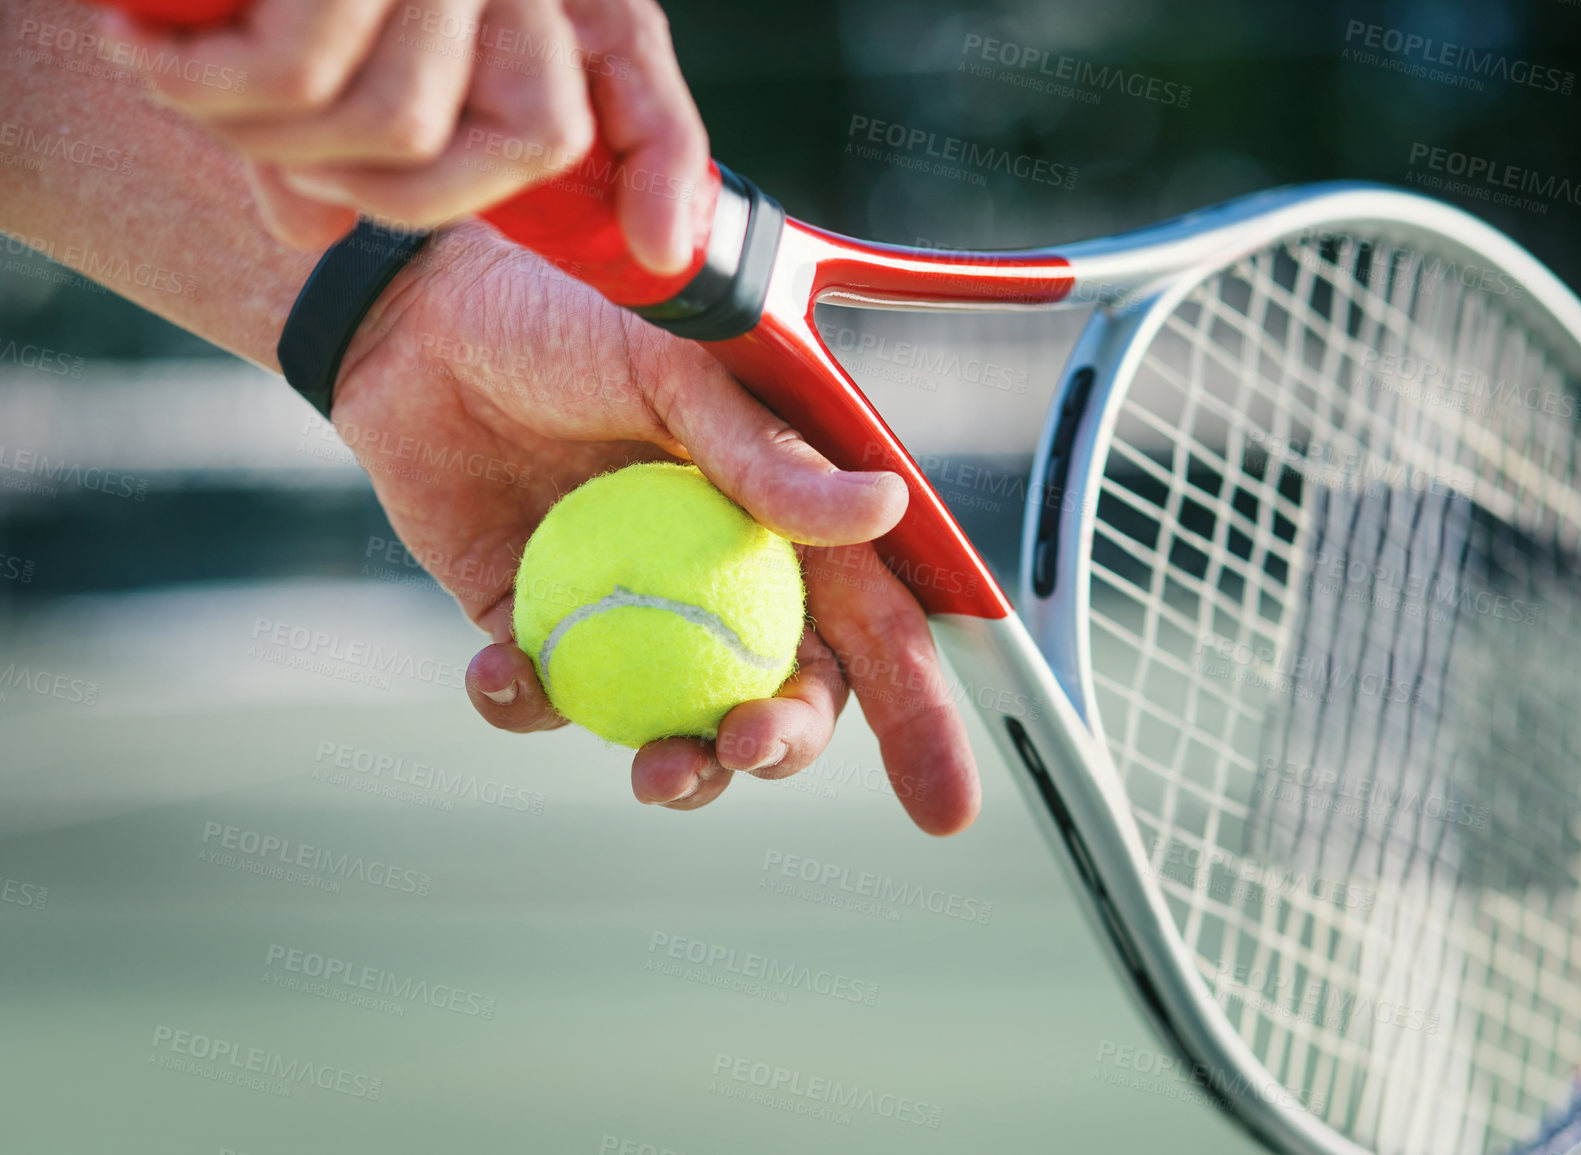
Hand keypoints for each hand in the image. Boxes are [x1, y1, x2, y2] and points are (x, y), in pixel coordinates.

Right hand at [100, 0, 706, 273]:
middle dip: (392, 190)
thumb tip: (307, 230)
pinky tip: (148, 50)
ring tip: (189, 82)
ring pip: (407, 122)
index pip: (632, 70)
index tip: (659, 249)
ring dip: (282, 140)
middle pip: (532, 139)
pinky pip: (305, 71)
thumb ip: (353, 134)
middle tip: (283, 158)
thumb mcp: (325, 38)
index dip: (668, 167)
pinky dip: (215, 88)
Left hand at [328, 220, 981, 834]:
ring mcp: (629, 608)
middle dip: (783, 746)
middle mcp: (717, 573)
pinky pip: (550, 700)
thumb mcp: (678, 371)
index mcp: (781, 517)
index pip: (872, 624)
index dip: (916, 715)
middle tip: (744, 746)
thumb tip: (884, 509)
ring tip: (653, 772)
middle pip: (786, 693)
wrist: (416, 321)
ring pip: (679, 722)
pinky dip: (530, 707)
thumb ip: (767, 456)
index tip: (943, 807)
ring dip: (679, 767)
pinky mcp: (536, 625)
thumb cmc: (564, 322)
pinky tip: (501, 672)